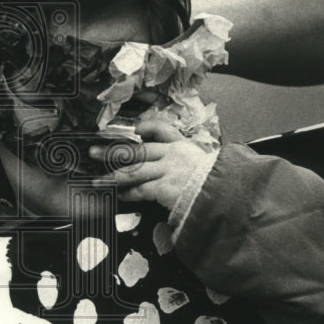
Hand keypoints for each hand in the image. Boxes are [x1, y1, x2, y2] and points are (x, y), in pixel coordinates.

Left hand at [89, 119, 212, 210]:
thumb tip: (174, 170)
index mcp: (184, 146)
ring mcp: (168, 170)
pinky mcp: (165, 187)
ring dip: (113, 175)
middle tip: (94, 151)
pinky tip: (121, 196)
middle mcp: (173, 154)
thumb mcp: (209, 164)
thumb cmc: (221, 182)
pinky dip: (130, 193)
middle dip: (113, 151)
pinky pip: (141, 189)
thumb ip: (189, 163)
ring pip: (134, 170)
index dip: (146, 127)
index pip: (162, 129)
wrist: (230, 194)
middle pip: (137, 150)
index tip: (135, 129)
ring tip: (97, 179)